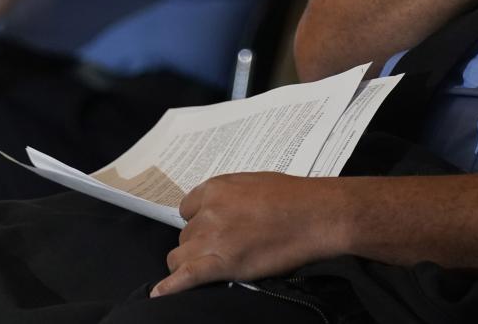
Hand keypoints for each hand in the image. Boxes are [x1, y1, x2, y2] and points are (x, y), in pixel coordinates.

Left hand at [151, 173, 347, 296]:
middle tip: (222, 249)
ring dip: (192, 262)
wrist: (317, 215)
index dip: (198, 222)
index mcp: (216, 189)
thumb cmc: (294, 198)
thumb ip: (229, 197)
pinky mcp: (221, 263)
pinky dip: (171, 287)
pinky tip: (160, 294)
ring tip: (210, 267)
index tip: (210, 229)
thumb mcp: (254, 184)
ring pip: (181, 256)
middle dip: (199, 244)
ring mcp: (213, 238)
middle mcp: (209, 212)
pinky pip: (186, 276)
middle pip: (185, 235)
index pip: (187, 210)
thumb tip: (220, 210)